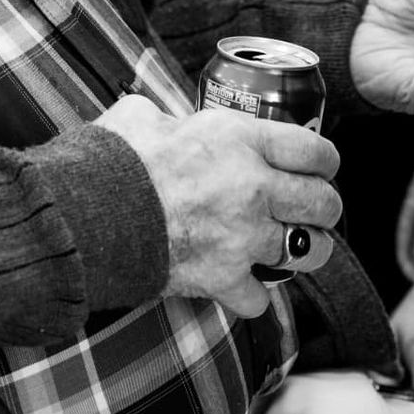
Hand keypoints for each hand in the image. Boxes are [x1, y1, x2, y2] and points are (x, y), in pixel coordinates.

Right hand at [94, 96, 340, 317]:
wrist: (89, 215)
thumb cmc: (113, 160)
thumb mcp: (143, 116)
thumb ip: (169, 117)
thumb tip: (164, 121)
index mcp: (241, 140)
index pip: (314, 150)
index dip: (324, 160)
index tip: (320, 166)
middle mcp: (254, 188)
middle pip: (324, 203)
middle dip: (324, 207)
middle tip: (313, 208)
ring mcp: (244, 238)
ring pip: (308, 252)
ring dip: (304, 251)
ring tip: (294, 248)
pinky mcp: (223, 278)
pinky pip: (260, 298)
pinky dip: (251, 295)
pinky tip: (241, 285)